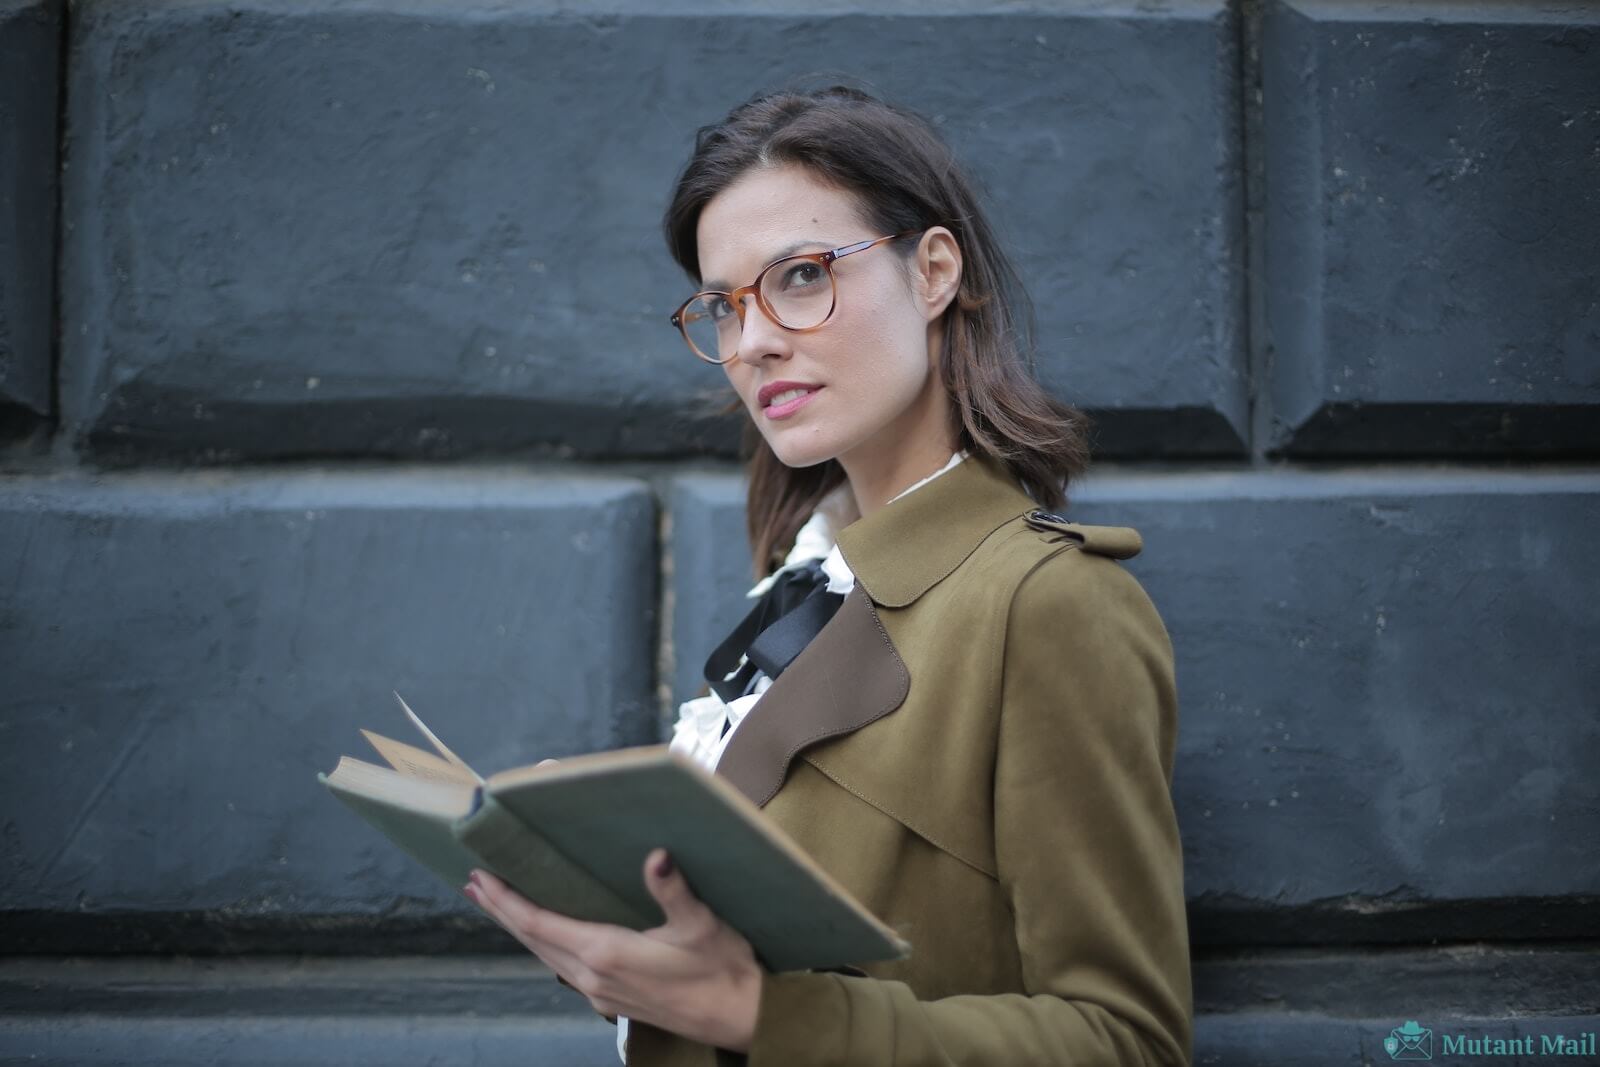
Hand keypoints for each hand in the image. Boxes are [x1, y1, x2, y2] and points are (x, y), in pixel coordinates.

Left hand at [463, 848, 763, 1051]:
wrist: (739, 1015)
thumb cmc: (723, 968)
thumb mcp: (702, 924)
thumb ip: (674, 890)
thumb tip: (656, 856)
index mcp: (607, 953)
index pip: (540, 924)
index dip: (508, 901)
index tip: (482, 878)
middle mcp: (594, 976)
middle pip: (533, 941)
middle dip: (501, 910)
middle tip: (474, 883)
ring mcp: (600, 992)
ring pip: (545, 956)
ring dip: (518, 928)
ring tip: (498, 904)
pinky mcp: (610, 999)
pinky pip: (562, 967)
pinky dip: (542, 944)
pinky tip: (544, 933)